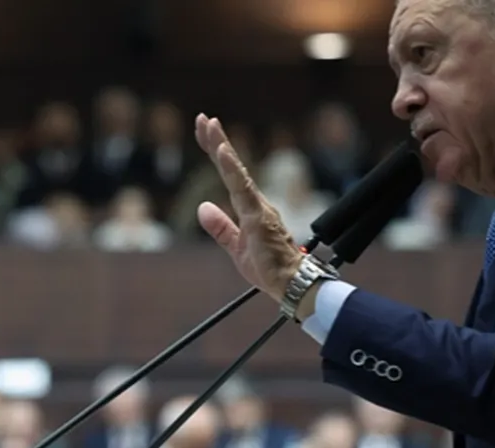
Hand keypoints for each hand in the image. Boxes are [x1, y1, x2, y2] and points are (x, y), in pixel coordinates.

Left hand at [194, 114, 303, 302]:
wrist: (291, 283)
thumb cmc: (270, 268)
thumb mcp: (235, 247)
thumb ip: (220, 228)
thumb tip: (203, 207)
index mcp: (249, 208)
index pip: (229, 175)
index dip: (217, 153)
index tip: (206, 133)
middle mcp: (255, 202)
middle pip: (232, 167)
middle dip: (216, 142)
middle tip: (203, 119)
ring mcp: (258, 207)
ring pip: (236, 171)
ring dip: (222, 147)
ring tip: (210, 125)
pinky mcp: (258, 216)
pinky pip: (242, 188)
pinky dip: (232, 168)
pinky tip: (223, 152)